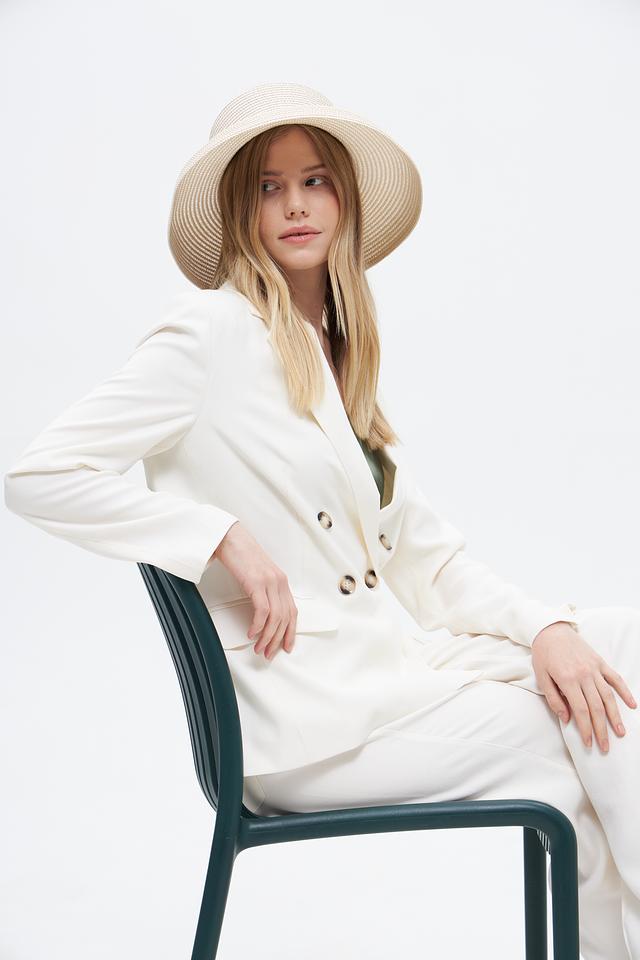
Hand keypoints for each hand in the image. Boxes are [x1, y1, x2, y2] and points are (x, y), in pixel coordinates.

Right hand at [211, 522, 297, 659]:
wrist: (229, 537)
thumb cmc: (240, 555)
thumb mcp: (258, 574)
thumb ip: (264, 590)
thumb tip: (262, 614)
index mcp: (281, 581)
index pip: (292, 612)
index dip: (291, 632)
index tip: (286, 647)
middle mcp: (279, 582)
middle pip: (285, 618)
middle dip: (277, 640)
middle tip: (268, 653)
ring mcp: (269, 582)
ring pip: (275, 617)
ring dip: (267, 636)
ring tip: (259, 648)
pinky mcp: (256, 582)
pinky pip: (262, 610)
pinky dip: (258, 625)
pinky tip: (252, 633)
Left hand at [531, 621, 637, 752]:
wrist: (550, 629)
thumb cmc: (543, 654)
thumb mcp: (541, 676)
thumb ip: (553, 699)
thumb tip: (566, 719)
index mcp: (567, 680)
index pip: (580, 711)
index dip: (586, 729)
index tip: (589, 743)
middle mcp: (584, 675)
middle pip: (596, 707)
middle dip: (601, 729)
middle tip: (605, 747)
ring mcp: (594, 668)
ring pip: (608, 696)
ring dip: (615, 716)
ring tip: (620, 733)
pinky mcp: (600, 662)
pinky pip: (615, 678)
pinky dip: (625, 692)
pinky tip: (632, 705)